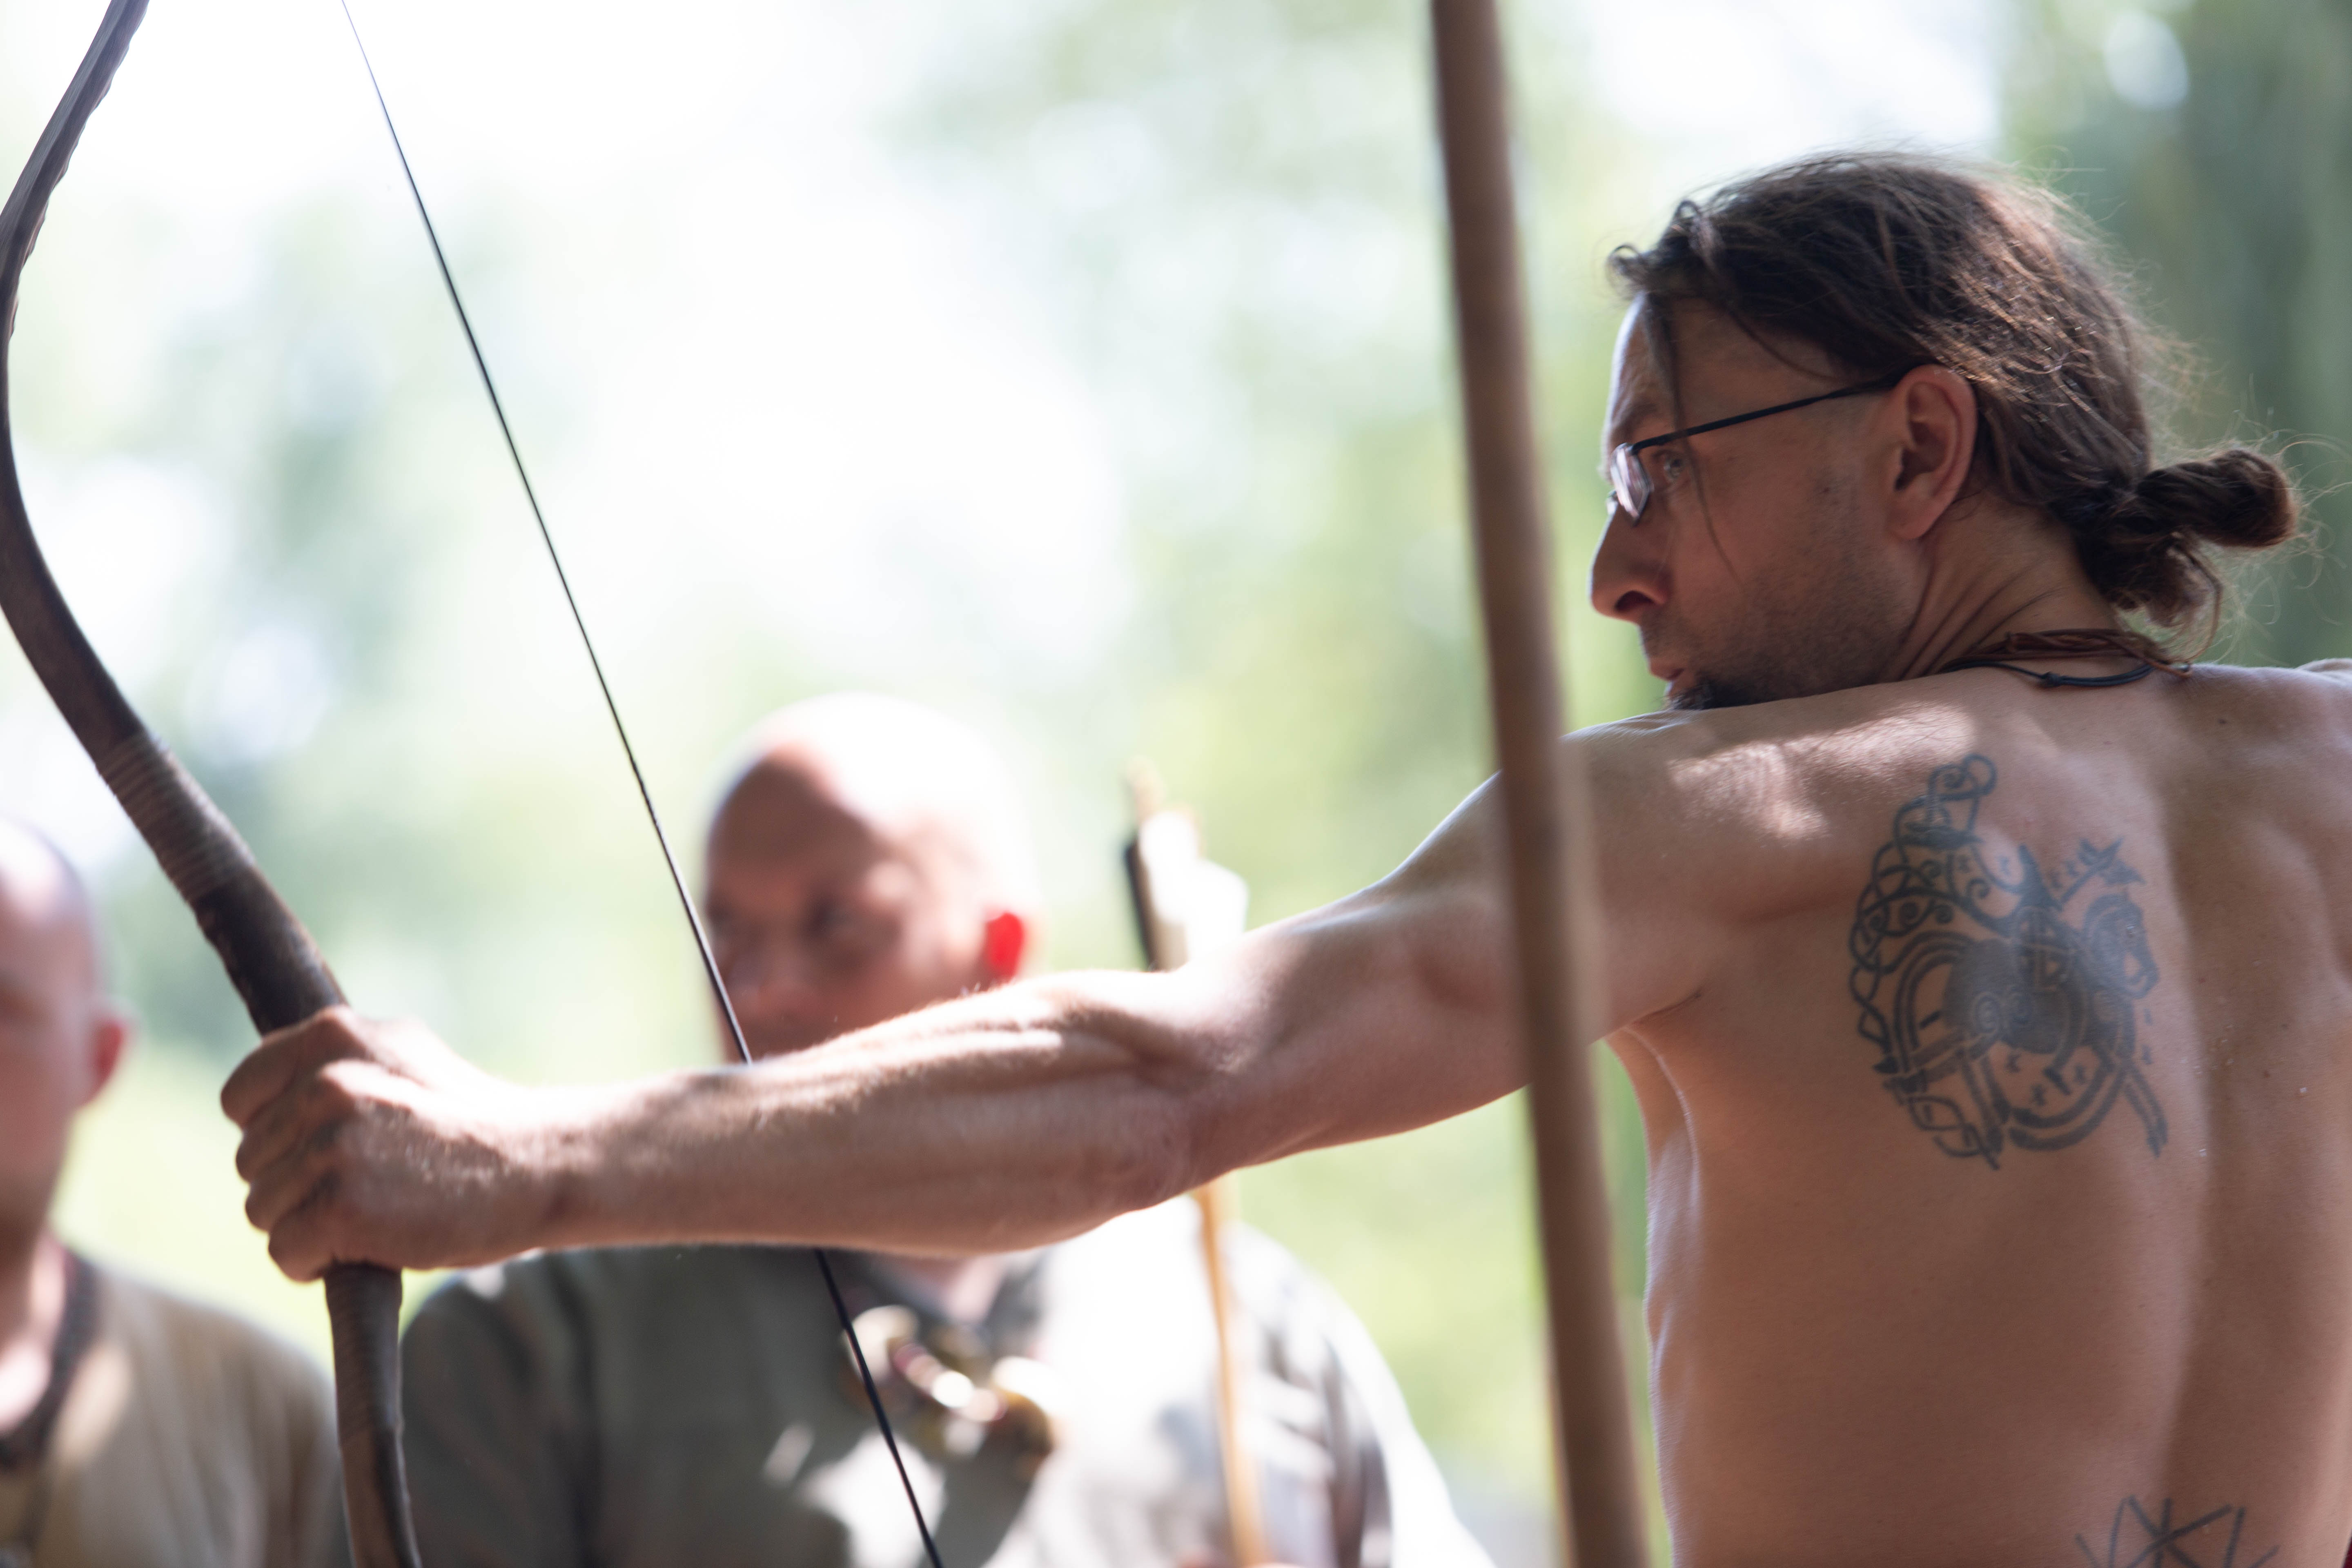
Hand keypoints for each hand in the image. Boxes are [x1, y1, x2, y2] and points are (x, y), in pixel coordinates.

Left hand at [222, 1007, 556, 1281]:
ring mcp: (331, 1144)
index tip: (329, 1147)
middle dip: (298, 1184)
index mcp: (334, 1035)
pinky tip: (373, 1243)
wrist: (540, 1166)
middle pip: (251, 1161)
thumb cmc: (475, 1121)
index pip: (242, 1096)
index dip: (278, 1134)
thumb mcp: (404, 1058)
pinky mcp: (339, 1204)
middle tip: (371, 1183)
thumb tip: (264, 1083)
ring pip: (263, 1208)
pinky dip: (318, 1263)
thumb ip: (335, 1062)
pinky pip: (284, 1251)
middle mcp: (325, 1082)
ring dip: (309, 1224)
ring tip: (378, 1211)